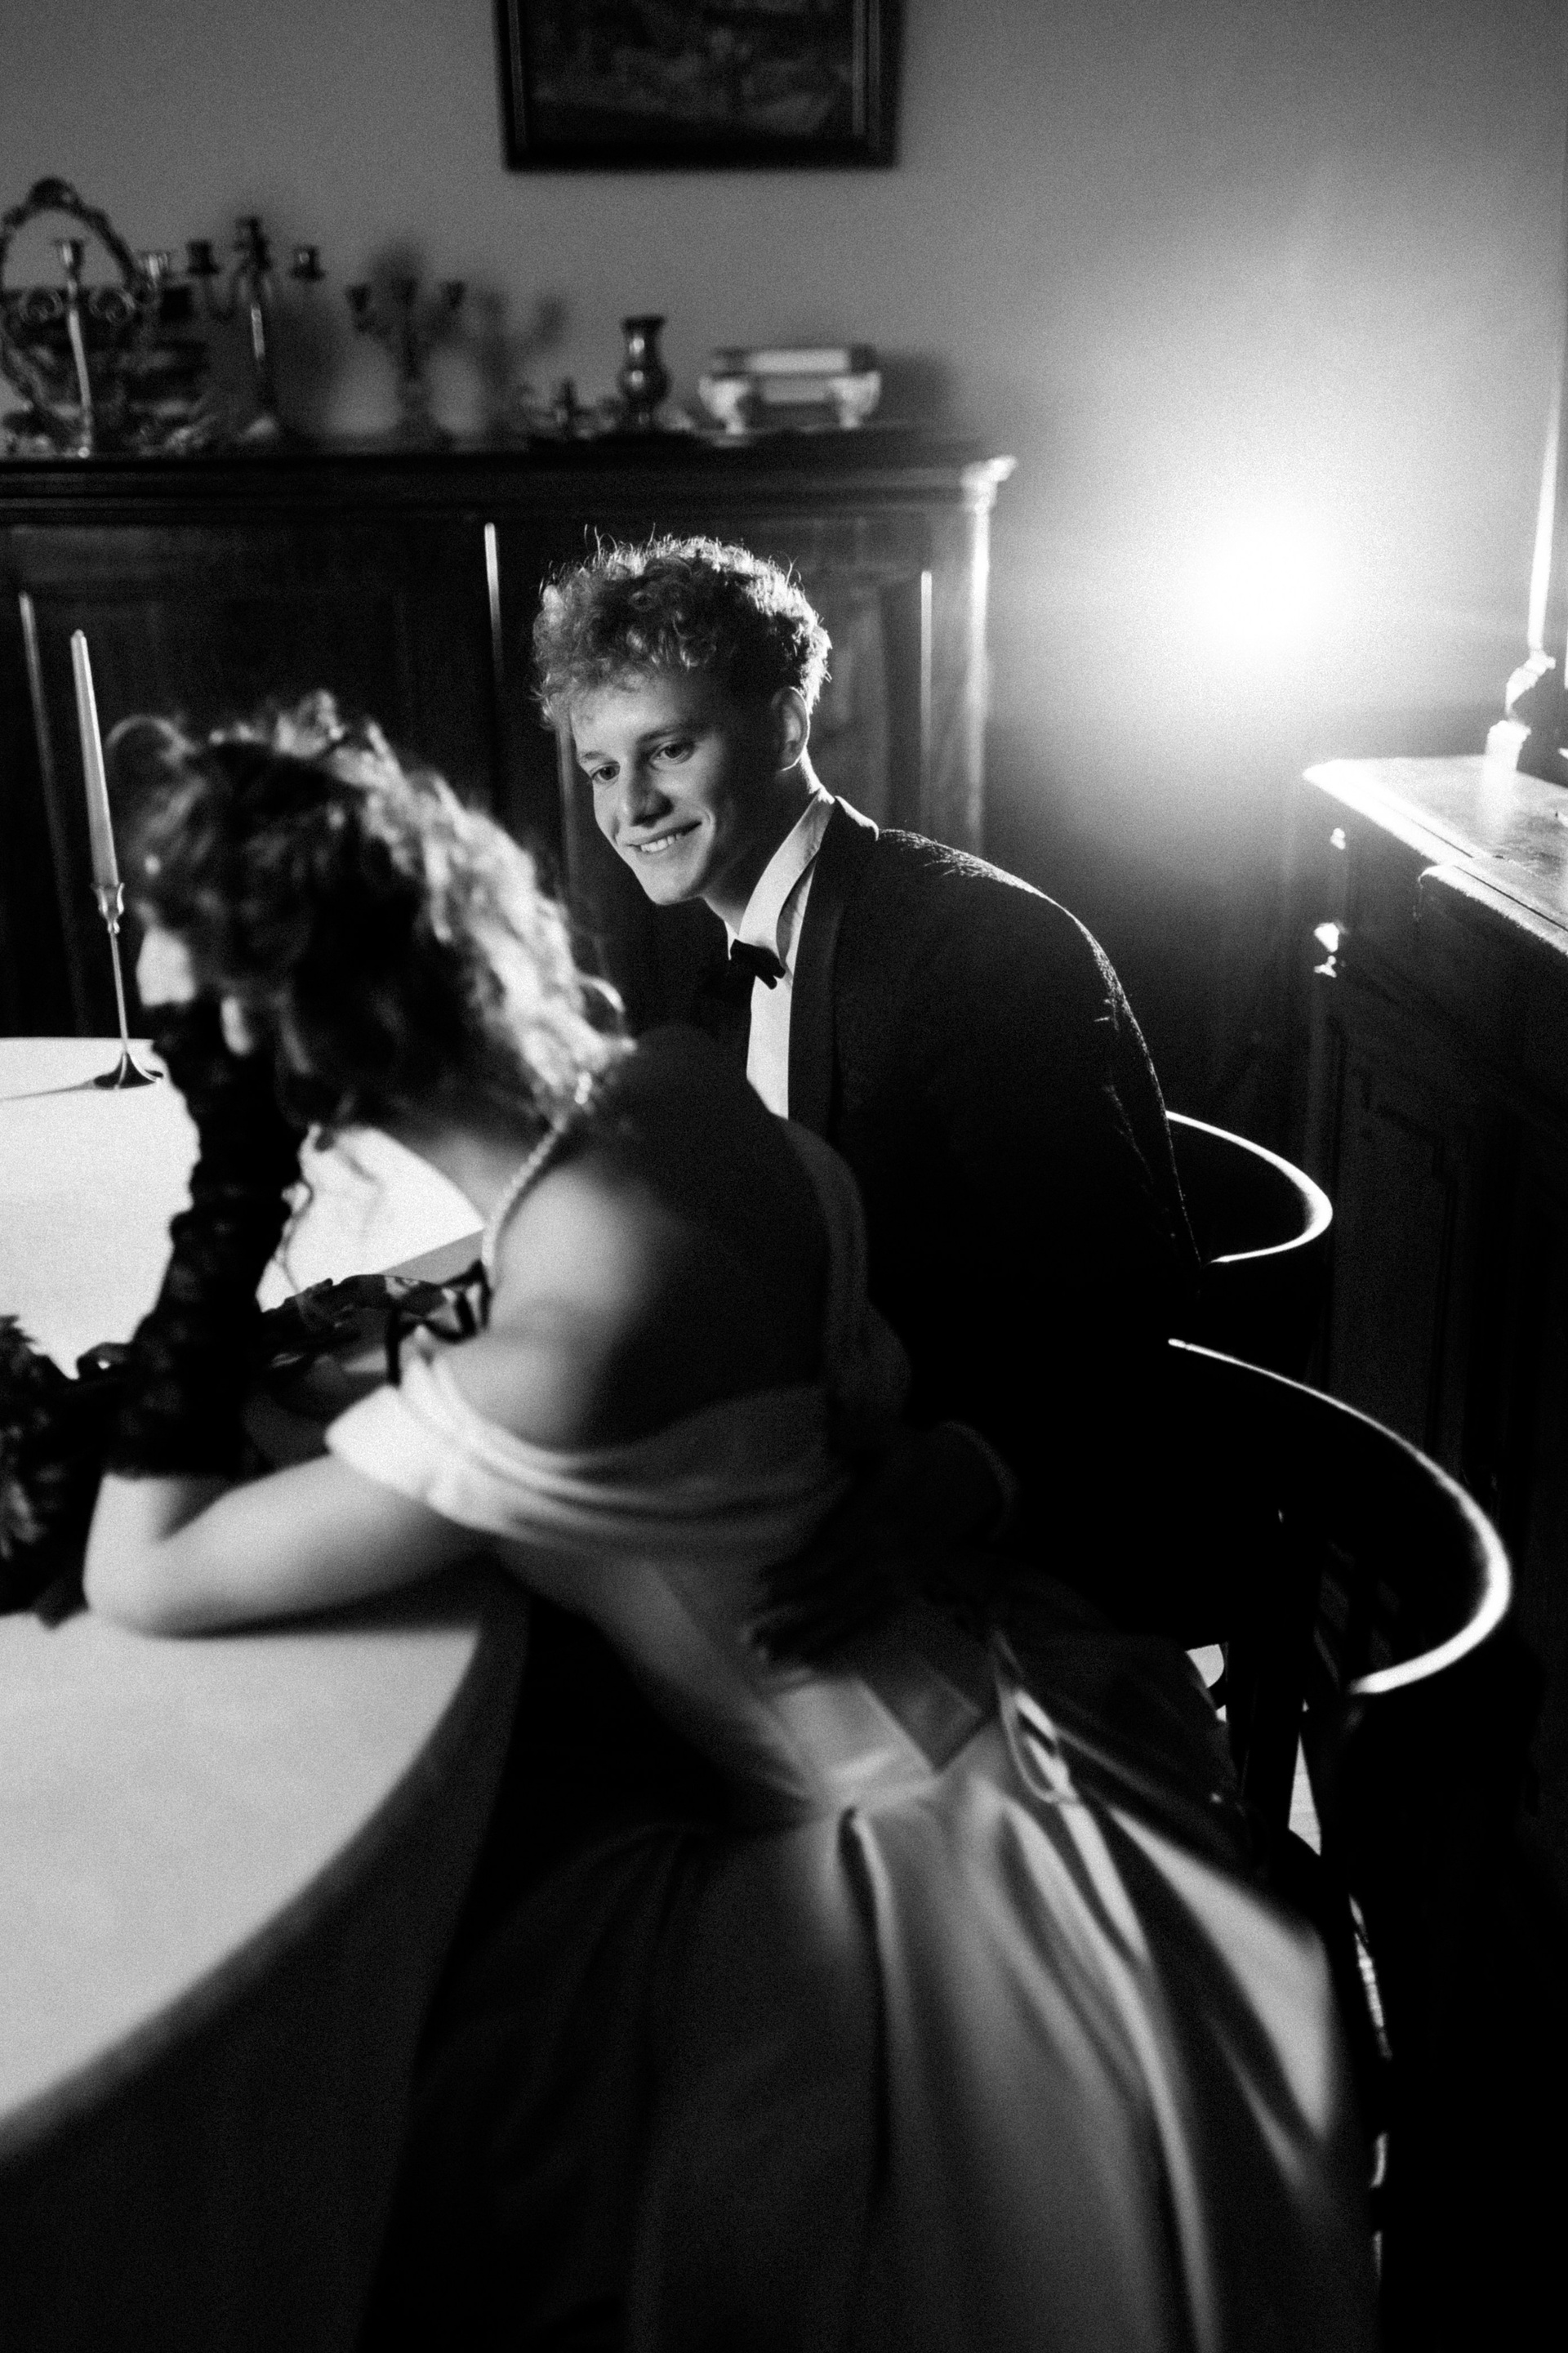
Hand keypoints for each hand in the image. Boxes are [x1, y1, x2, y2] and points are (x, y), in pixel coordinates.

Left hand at [750, 1421, 1015, 1663]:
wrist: (967, 1483)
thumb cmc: (915, 1456)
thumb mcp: (888, 1432)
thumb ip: (853, 1430)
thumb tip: (820, 1429)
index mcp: (878, 1516)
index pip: (831, 1551)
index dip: (797, 1573)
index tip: (761, 1589)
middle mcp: (887, 1555)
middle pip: (833, 1592)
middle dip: (790, 1617)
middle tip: (750, 1637)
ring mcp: (898, 1579)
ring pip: (846, 1615)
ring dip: (807, 1637)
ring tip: (770, 1656)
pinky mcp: (905, 1592)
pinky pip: (869, 1624)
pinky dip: (839, 1642)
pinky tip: (811, 1657)